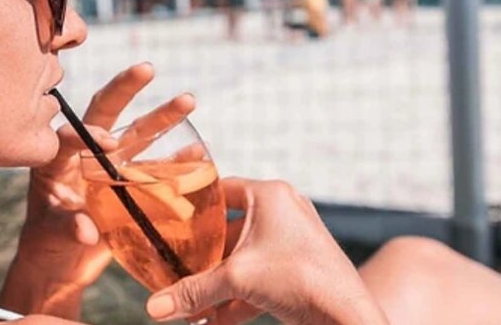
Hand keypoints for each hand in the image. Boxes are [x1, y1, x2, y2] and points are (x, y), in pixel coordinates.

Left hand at [0, 63, 195, 316]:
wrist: (60, 264)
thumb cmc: (45, 245)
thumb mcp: (50, 236)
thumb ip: (67, 228)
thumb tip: (85, 230)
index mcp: (57, 160)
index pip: (69, 135)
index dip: (87, 135)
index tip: (109, 144)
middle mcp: (85, 154)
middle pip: (105, 113)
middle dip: (126, 89)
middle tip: (146, 68)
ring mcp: (110, 167)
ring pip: (137, 134)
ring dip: (162, 117)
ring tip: (188, 100)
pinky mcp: (131, 185)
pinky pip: (156, 166)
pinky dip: (176, 159)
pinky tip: (196, 151)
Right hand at [145, 178, 388, 324]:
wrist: (346, 317)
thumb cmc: (301, 280)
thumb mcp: (236, 280)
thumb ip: (193, 291)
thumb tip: (154, 308)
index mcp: (268, 195)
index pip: (219, 189)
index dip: (191, 204)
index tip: (167, 219)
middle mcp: (282, 210)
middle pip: (227, 230)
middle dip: (202, 259)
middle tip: (175, 271)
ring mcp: (291, 239)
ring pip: (242, 258)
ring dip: (217, 284)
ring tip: (193, 307)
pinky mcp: (297, 267)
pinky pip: (258, 276)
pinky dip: (237, 297)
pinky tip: (215, 321)